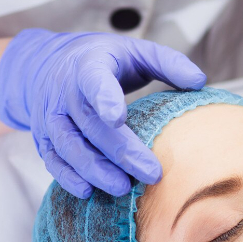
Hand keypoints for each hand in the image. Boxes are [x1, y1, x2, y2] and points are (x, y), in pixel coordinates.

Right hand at [0, 29, 205, 197]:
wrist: (42, 65)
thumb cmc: (100, 60)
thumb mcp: (133, 50)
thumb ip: (167, 62)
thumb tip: (199, 81)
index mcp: (88, 66)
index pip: (94, 81)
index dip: (105, 99)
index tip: (118, 118)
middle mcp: (64, 92)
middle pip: (90, 125)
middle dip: (120, 152)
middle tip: (151, 173)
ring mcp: (50, 117)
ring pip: (69, 147)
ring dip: (94, 170)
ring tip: (122, 188)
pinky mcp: (43, 139)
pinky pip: (53, 161)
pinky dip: (68, 178)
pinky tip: (88, 191)